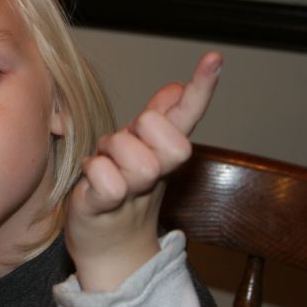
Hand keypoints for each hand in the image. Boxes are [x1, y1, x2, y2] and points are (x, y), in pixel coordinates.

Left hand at [66, 52, 221, 291]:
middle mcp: (156, 171)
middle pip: (170, 140)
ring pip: (137, 158)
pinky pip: (107, 181)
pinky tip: (92, 178)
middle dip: (141, 134)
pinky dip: (95, 173)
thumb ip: (158, 120)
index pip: (188, 117)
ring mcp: (133, 192)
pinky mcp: (104, 207)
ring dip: (112, 152)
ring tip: (104, 163)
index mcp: (162, 152)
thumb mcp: (141, 149)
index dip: (202, 88)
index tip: (215, 57)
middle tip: (121, 146)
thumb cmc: (121, 191)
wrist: (108, 249)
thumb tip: (175, 86)